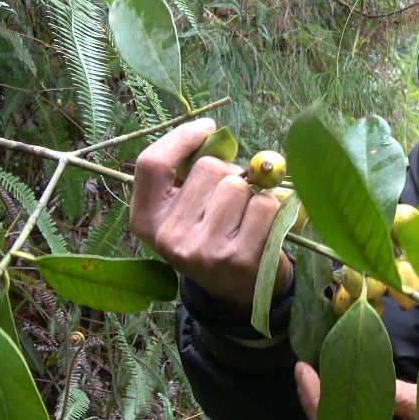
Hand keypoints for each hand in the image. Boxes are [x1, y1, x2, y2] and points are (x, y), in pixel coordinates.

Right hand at [130, 119, 290, 315]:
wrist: (240, 292)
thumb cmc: (215, 236)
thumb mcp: (188, 210)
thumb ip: (190, 174)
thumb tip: (212, 133)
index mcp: (146, 220)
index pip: (151, 164)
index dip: (181, 138)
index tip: (207, 128)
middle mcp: (168, 237)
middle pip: (207, 168)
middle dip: (228, 172)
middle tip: (232, 199)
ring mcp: (203, 249)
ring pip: (238, 184)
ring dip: (251, 192)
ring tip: (246, 216)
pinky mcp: (239, 258)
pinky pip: (265, 205)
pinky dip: (272, 208)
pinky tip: (262, 227)